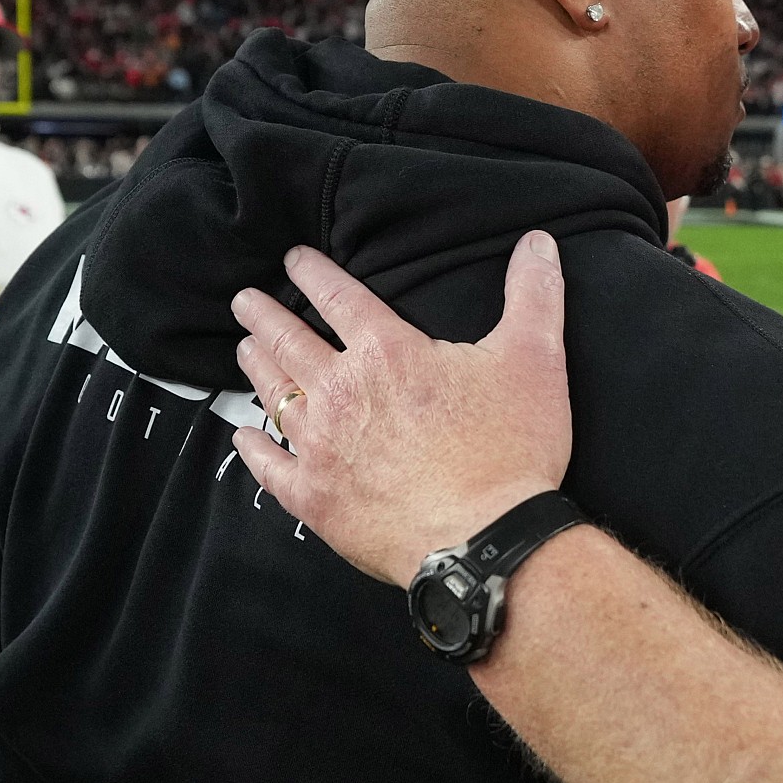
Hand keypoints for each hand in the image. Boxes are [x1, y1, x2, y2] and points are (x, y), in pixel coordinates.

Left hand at [230, 238, 572, 586]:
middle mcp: (341, 392)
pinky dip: (254, 447)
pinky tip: (244, 435)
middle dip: (265, 316)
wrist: (485, 540)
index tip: (293, 260)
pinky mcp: (314, 498)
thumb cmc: (511, 449)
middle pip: (290, 341)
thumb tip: (538, 243)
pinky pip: (269, 466)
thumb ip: (534, 295)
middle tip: (246, 302)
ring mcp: (320, 447)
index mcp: (387, 353)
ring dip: (256, 367)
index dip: (313, 273)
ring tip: (244, 349)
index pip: (339, 297)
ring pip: (274, 394)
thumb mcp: (536, 360)